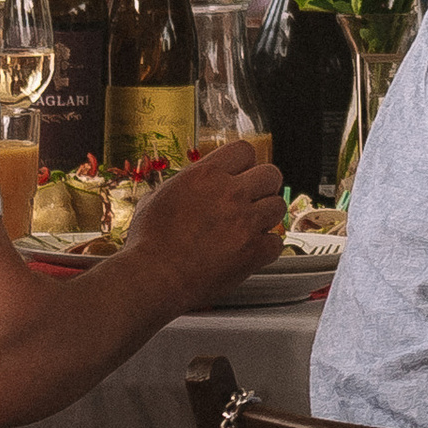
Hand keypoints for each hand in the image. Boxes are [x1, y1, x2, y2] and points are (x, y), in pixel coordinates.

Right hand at [120, 141, 285, 305]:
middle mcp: (230, 193)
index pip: (244, 150)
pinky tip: (250, 250)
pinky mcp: (255, 250)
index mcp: (205, 175)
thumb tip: (189, 184)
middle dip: (263, 186)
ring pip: (279, 206)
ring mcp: (246, 222)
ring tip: (250, 226)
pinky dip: (266, 247)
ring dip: (267, 215)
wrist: (154, 276)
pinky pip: (277, 241)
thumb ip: (184, 186)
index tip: (240, 175)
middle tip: (252, 199)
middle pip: (271, 174)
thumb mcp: (157, 197)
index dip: (244, 163)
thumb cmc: (148, 242)